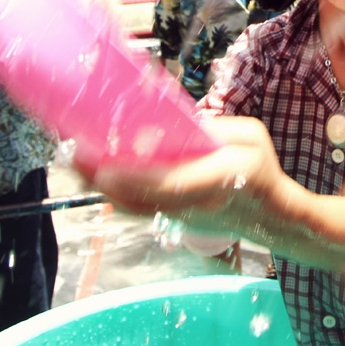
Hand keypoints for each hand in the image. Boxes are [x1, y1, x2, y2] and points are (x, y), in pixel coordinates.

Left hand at [77, 116, 288, 234]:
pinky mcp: (171, 219)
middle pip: (140, 199)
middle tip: (75, 155)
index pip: (173, 184)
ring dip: (102, 186)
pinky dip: (112, 193)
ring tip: (76, 161)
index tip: (105, 168)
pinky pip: (136, 209)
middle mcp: (194, 204)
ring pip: (133, 207)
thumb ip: (218, 128)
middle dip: (105, 180)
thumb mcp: (251, 137)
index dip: (137, 179)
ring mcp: (180, 217)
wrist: (270, 214)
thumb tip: (179, 125)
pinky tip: (94, 174)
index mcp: (220, 179)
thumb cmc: (261, 169)